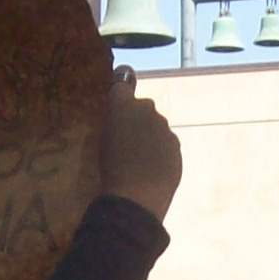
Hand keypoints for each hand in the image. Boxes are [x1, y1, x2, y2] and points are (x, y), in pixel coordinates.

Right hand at [98, 77, 181, 222]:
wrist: (136, 196)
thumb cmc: (110, 169)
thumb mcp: (102, 141)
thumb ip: (116, 121)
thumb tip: (124, 115)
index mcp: (121, 104)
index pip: (123, 82)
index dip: (121, 87)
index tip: (120, 94)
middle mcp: (146, 109)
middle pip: (142, 107)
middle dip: (137, 119)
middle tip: (126, 141)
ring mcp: (164, 127)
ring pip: (156, 127)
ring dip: (150, 137)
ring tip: (138, 160)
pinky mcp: (176, 145)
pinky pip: (166, 144)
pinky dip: (160, 152)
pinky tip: (151, 170)